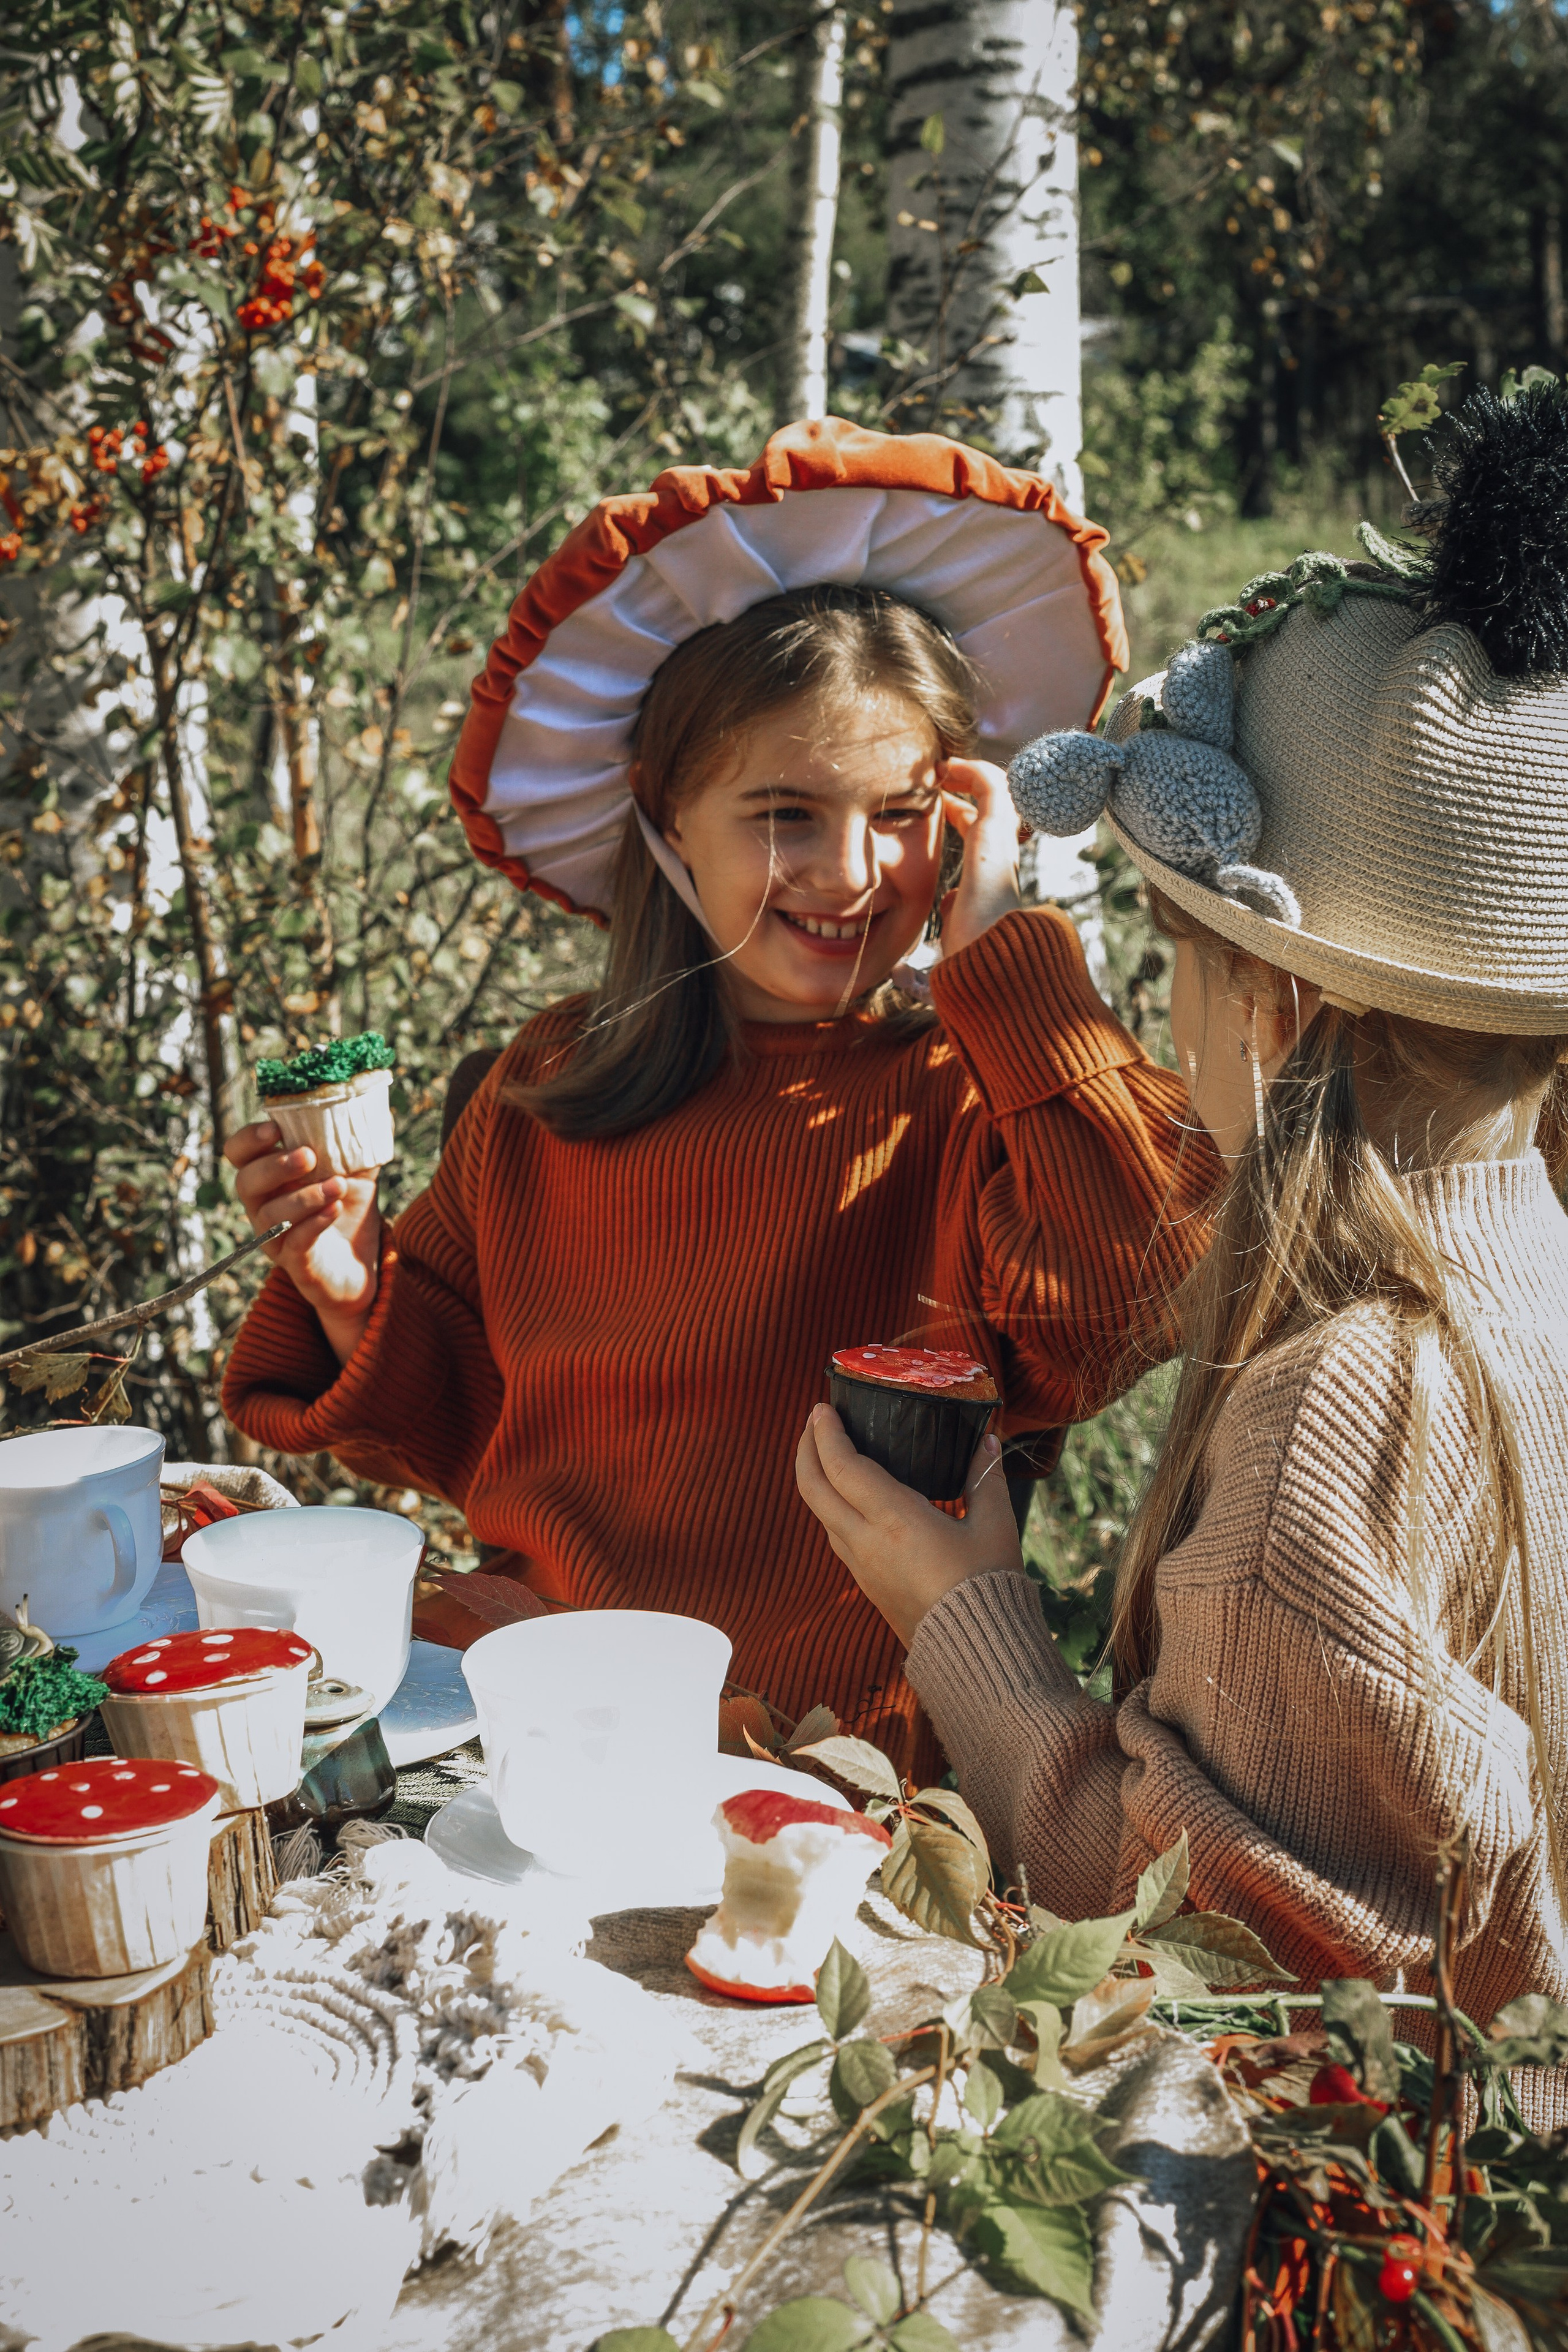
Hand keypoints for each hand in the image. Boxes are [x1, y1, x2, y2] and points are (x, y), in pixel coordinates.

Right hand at [224, 1120, 382, 1364]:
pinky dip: (314, 1224)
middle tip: (309, 1155)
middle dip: (274, 1165)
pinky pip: (294, 1243)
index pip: (239, 1153)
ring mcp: (274, 1237)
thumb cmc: (349, 1208)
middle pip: (245, 1182)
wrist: (364, 1262)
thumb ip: (356, 1138)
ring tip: (339, 1186)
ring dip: (304, 1196)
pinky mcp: (295, 1264)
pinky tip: (336, 1210)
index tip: (275, 1128)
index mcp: (269, 1176)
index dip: (248, 1139)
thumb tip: (368, 1101)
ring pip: (270, 1215)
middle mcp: (262, 1206)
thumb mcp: (357, 1168)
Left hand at [795, 1404, 1023, 1647]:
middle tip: (815, 1423)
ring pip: (820, 1515)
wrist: (977, 1656)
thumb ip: (985, 1479)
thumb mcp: (995, 1527)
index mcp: (895, 1521)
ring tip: (830, 1453)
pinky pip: (835, 1536)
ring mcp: (861, 1567)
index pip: (842, 1466)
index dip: (825, 1434)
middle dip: (806, 1449)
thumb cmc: (988, 1588)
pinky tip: (851, 1498)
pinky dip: (831, 1505)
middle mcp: (867, 1543)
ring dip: (816, 1479)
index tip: (822, 1408)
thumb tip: (987, 1442)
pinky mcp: (867, 1585)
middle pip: (813, 1488)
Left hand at [937, 757, 1022, 957]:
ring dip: (972, 772)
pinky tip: (950, 767)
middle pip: (993, 806)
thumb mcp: (957, 927)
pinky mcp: (996, 834)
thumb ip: (954, 910)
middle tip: (940, 774)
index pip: (980, 832)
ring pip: (1000, 792)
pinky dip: (973, 770)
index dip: (959, 813)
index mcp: (990, 875)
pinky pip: (992, 787)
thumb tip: (948, 901)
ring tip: (945, 764)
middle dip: (969, 785)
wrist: (988, 964)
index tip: (937, 803)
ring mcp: (1002, 844)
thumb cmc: (971, 956)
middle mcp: (1001, 856)